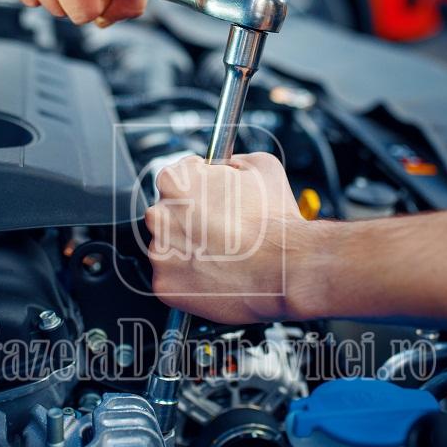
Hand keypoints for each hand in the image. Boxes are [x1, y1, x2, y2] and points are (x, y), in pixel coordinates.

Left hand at [145, 153, 320, 323]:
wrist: (287, 268)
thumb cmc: (274, 221)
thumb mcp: (260, 165)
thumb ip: (231, 161)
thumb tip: (226, 166)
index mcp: (174, 181)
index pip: (177, 178)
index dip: (200, 187)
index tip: (213, 199)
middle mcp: (159, 215)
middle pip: (168, 213)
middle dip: (190, 220)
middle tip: (220, 228)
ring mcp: (159, 254)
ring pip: (168, 248)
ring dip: (188, 249)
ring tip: (221, 253)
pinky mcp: (165, 285)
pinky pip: (172, 278)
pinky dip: (190, 278)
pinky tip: (215, 272)